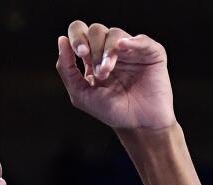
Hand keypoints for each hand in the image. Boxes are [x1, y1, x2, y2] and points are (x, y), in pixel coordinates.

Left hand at [56, 22, 175, 129]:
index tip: (81, 53)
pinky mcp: (151, 54)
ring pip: (115, 33)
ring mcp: (132, 50)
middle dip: (94, 48)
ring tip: (108, 71)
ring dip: (108, 51)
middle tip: (99, 72)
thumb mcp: (81, 94)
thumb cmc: (112, 112)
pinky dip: (132, 42)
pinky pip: (142, 40)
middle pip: (96, 30)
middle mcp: (112, 50)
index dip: (77, 37)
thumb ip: (66, 69)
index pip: (80, 32)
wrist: (139, 126)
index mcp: (94, 57)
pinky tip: (124, 48)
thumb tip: (61, 40)